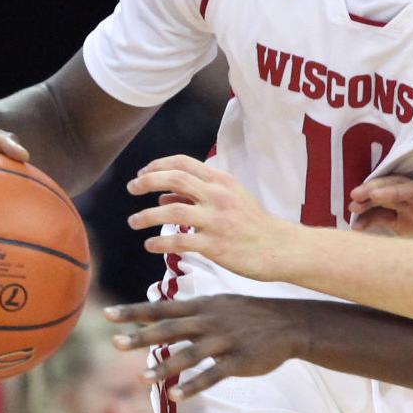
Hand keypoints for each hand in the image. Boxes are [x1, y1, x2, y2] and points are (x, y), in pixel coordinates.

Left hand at [106, 294, 309, 397]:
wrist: (290, 322)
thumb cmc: (251, 313)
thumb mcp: (221, 302)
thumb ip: (191, 310)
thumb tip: (160, 311)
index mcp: (203, 307)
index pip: (163, 308)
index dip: (135, 312)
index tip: (107, 315)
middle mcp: (210, 321)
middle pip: (171, 329)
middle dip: (142, 336)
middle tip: (115, 343)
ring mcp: (225, 341)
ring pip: (190, 354)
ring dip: (165, 366)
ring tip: (142, 378)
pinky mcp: (239, 360)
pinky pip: (213, 374)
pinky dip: (194, 385)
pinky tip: (175, 395)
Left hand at [127, 155, 295, 281]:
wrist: (281, 248)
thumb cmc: (254, 224)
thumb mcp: (232, 199)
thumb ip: (198, 195)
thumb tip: (163, 197)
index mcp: (223, 182)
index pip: (184, 163)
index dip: (158, 165)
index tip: (142, 174)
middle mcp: (219, 197)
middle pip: (175, 179)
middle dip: (147, 181)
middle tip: (131, 188)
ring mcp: (217, 221)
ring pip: (172, 212)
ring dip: (147, 216)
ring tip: (133, 221)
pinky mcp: (215, 245)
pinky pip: (179, 241)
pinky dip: (159, 242)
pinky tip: (150, 245)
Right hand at [348, 175, 412, 238]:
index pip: (411, 189)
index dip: (392, 190)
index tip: (375, 195)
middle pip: (394, 187)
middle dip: (374, 190)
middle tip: (355, 196)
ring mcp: (412, 209)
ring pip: (385, 200)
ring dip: (368, 203)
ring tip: (352, 210)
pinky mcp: (404, 222)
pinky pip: (383, 216)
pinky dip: (369, 219)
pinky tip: (358, 227)